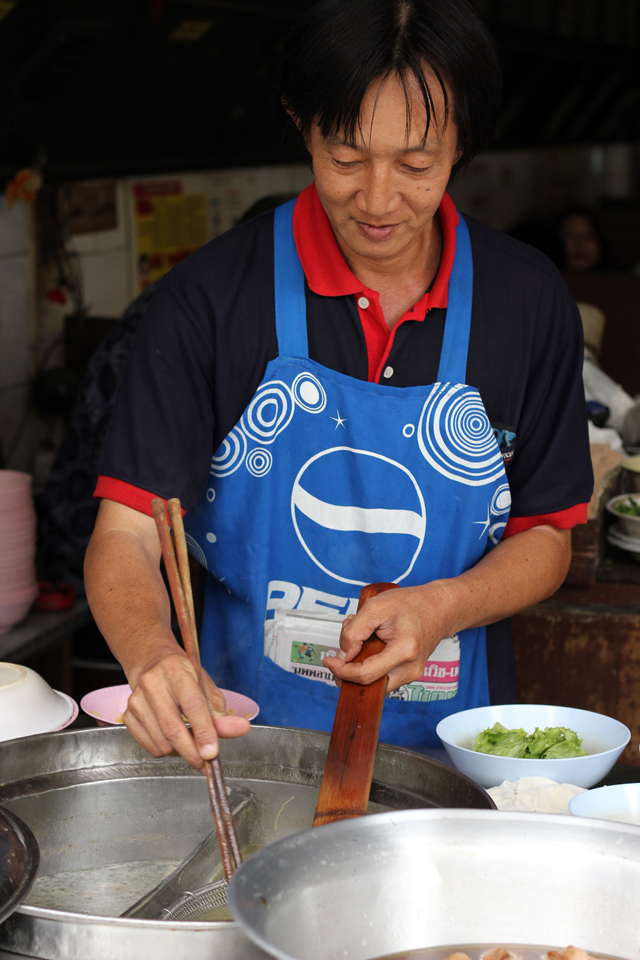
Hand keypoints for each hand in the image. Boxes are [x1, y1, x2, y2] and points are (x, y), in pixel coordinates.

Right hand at [123, 650, 249, 769]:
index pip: (192, 705)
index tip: (212, 753)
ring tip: (190, 744)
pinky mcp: (128, 715)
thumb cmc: (182, 675)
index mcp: (176, 670)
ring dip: (180, 752)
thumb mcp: (205, 687)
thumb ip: (221, 713)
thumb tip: (240, 729)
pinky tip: (174, 740)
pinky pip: (149, 746)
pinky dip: (166, 751)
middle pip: (172, 729)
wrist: (151, 663)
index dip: (204, 732)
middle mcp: (152, 684)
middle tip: (206, 762)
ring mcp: (136, 700)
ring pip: (161, 742)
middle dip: (192, 753)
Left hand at [322, 583, 453, 691]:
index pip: (365, 675)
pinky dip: (369, 665)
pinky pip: (382, 677)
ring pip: (374, 683)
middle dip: (348, 671)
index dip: (341, 671)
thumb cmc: (410, 604)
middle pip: (368, 684)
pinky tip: (368, 647)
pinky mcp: (409, 674)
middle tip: (340, 650)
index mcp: (404, 651)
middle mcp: (410, 670)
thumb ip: (355, 631)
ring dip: (358, 667)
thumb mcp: (376, 607)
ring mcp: (412, 675)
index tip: (328, 659)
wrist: (439, 608)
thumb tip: (343, 654)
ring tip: (358, 641)